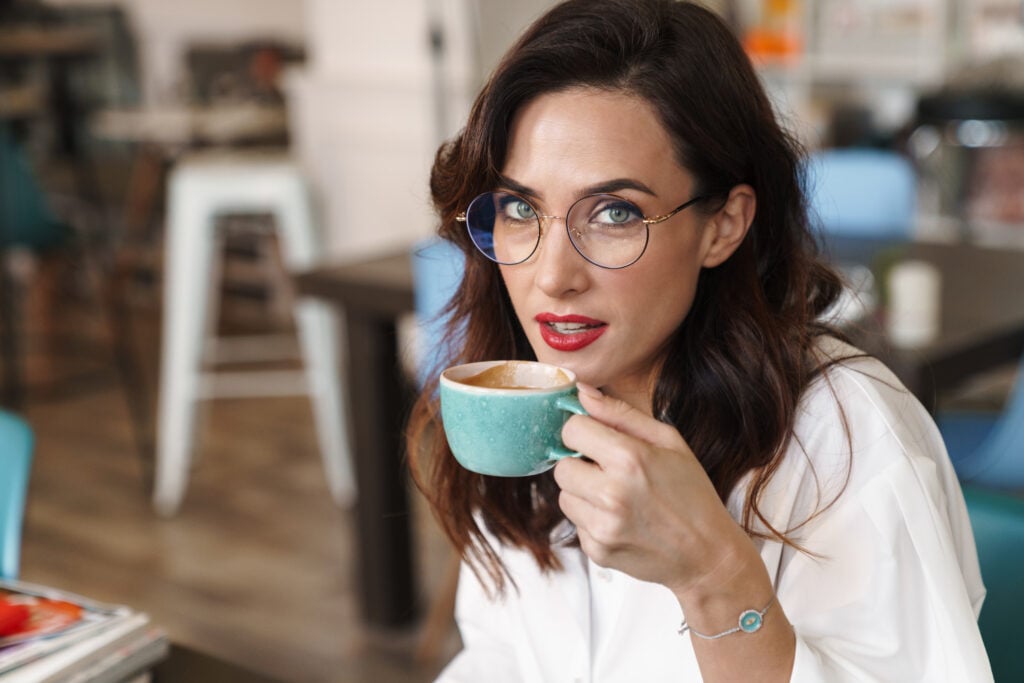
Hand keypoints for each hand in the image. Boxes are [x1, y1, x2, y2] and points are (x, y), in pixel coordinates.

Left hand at [554, 383, 754, 597]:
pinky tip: (621, 520)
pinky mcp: (597, 551)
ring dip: (583, 493)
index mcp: (629, 459)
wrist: (707, 554)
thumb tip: (582, 391)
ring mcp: (602, 526)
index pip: (572, 430)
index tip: (598, 440)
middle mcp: (611, 494)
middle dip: (580, 465)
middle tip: (610, 472)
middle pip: (561, 466)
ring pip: (564, 496)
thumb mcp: (668, 441)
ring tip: (618, 497)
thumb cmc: (691, 493)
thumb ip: (621, 413)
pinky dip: (592, 519)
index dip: (584, 432)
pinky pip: (576, 523)